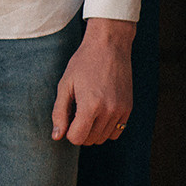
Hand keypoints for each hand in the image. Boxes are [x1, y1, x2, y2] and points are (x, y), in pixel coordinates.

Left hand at [52, 17, 134, 146]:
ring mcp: (121, 111)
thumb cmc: (83, 63)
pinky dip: (106, 128)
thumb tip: (57, 136)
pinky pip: (117, 131)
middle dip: (79, 130)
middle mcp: (109, 111)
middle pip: (90, 140)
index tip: (67, 117)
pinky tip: (99, 112)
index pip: (77, 138)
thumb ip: (59, 113)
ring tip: (87, 109)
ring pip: (103, 138)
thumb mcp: (65, 85)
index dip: (68, 131)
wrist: (109, 46)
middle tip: (76, 110)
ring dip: (92, 130)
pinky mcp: (128, 108)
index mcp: (90, 106)